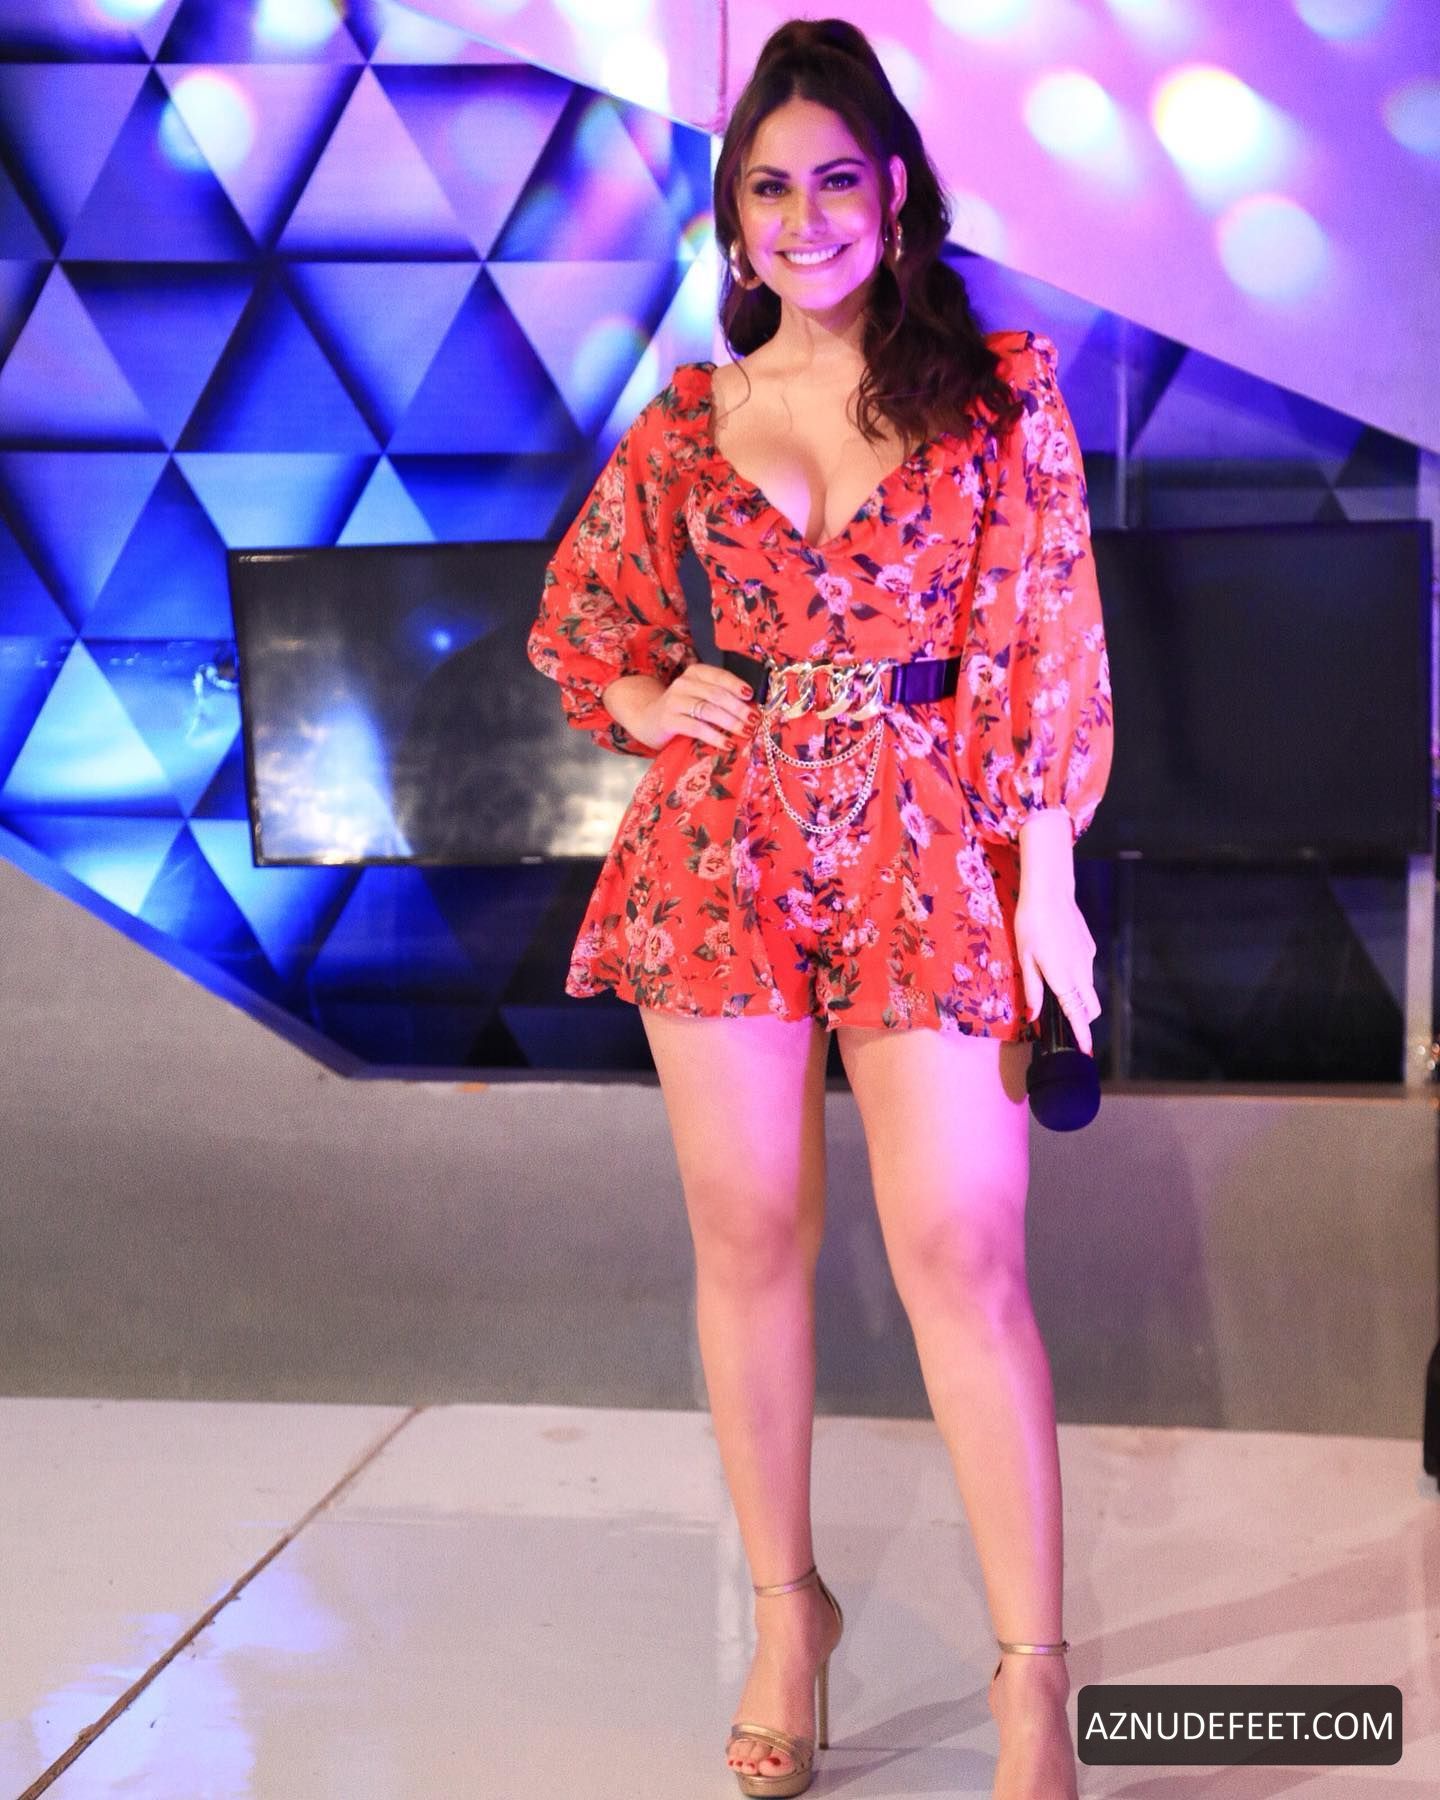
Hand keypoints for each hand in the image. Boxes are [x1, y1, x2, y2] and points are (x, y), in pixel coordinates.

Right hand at [615, 665, 759, 752]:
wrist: (648, 719)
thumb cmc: (682, 708)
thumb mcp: (699, 695)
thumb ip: (720, 696)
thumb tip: (752, 707)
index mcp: (695, 673)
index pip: (719, 675)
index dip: (736, 685)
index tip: (752, 695)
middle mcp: (684, 684)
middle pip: (716, 694)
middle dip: (738, 708)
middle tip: (754, 720)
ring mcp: (674, 701)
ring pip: (708, 710)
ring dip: (730, 722)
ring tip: (746, 732)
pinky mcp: (668, 721)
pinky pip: (696, 728)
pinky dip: (715, 736)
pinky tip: (728, 744)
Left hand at [1013, 888, 1100, 1056]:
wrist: (1050, 893)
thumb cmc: (1031, 925)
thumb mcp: (1025, 958)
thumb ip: (1033, 989)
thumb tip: (1034, 1015)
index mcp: (1064, 979)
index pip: (1078, 1015)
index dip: (1082, 1035)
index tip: (1086, 1051)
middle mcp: (1082, 972)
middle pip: (1091, 1007)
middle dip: (1083, 1019)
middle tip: (1067, 1023)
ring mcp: (1089, 958)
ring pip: (1089, 988)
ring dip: (1078, 996)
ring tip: (1055, 987)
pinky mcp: (1089, 946)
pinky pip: (1086, 969)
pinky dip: (1077, 975)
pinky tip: (1058, 960)